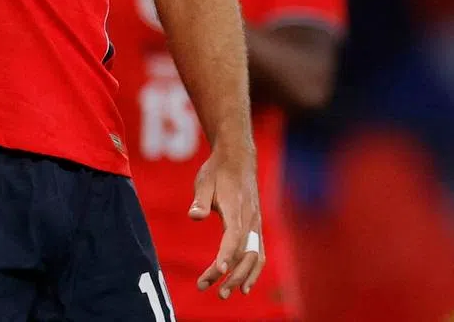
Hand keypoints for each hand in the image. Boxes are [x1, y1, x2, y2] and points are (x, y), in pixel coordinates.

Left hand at [190, 148, 264, 299]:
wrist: (238, 159)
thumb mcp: (204, 180)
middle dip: (231, 274)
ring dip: (241, 277)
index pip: (234, 235)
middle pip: (244, 252)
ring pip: (254, 257)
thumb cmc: (217, 171)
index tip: (217, 270)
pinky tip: (243, 286)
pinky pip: (258, 253)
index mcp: (236, 207)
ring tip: (225, 294)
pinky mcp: (256, 227)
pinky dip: (253, 272)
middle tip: (214, 291)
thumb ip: (200, 200)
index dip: (226, 253)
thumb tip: (194, 216)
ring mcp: (255, 224)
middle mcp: (249, 218)